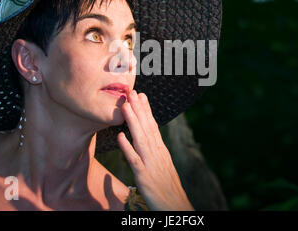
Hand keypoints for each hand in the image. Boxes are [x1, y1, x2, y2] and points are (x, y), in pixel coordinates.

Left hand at [117, 89, 193, 210]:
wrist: (176, 206)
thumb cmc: (168, 189)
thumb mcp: (162, 167)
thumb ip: (155, 154)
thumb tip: (147, 142)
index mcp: (161, 151)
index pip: (152, 126)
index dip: (146, 110)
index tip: (141, 95)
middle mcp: (157, 154)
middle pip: (147, 128)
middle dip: (139, 109)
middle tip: (132, 91)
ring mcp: (151, 164)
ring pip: (141, 139)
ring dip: (133, 121)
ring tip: (125, 105)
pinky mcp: (145, 177)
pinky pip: (134, 160)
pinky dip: (127, 148)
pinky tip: (120, 136)